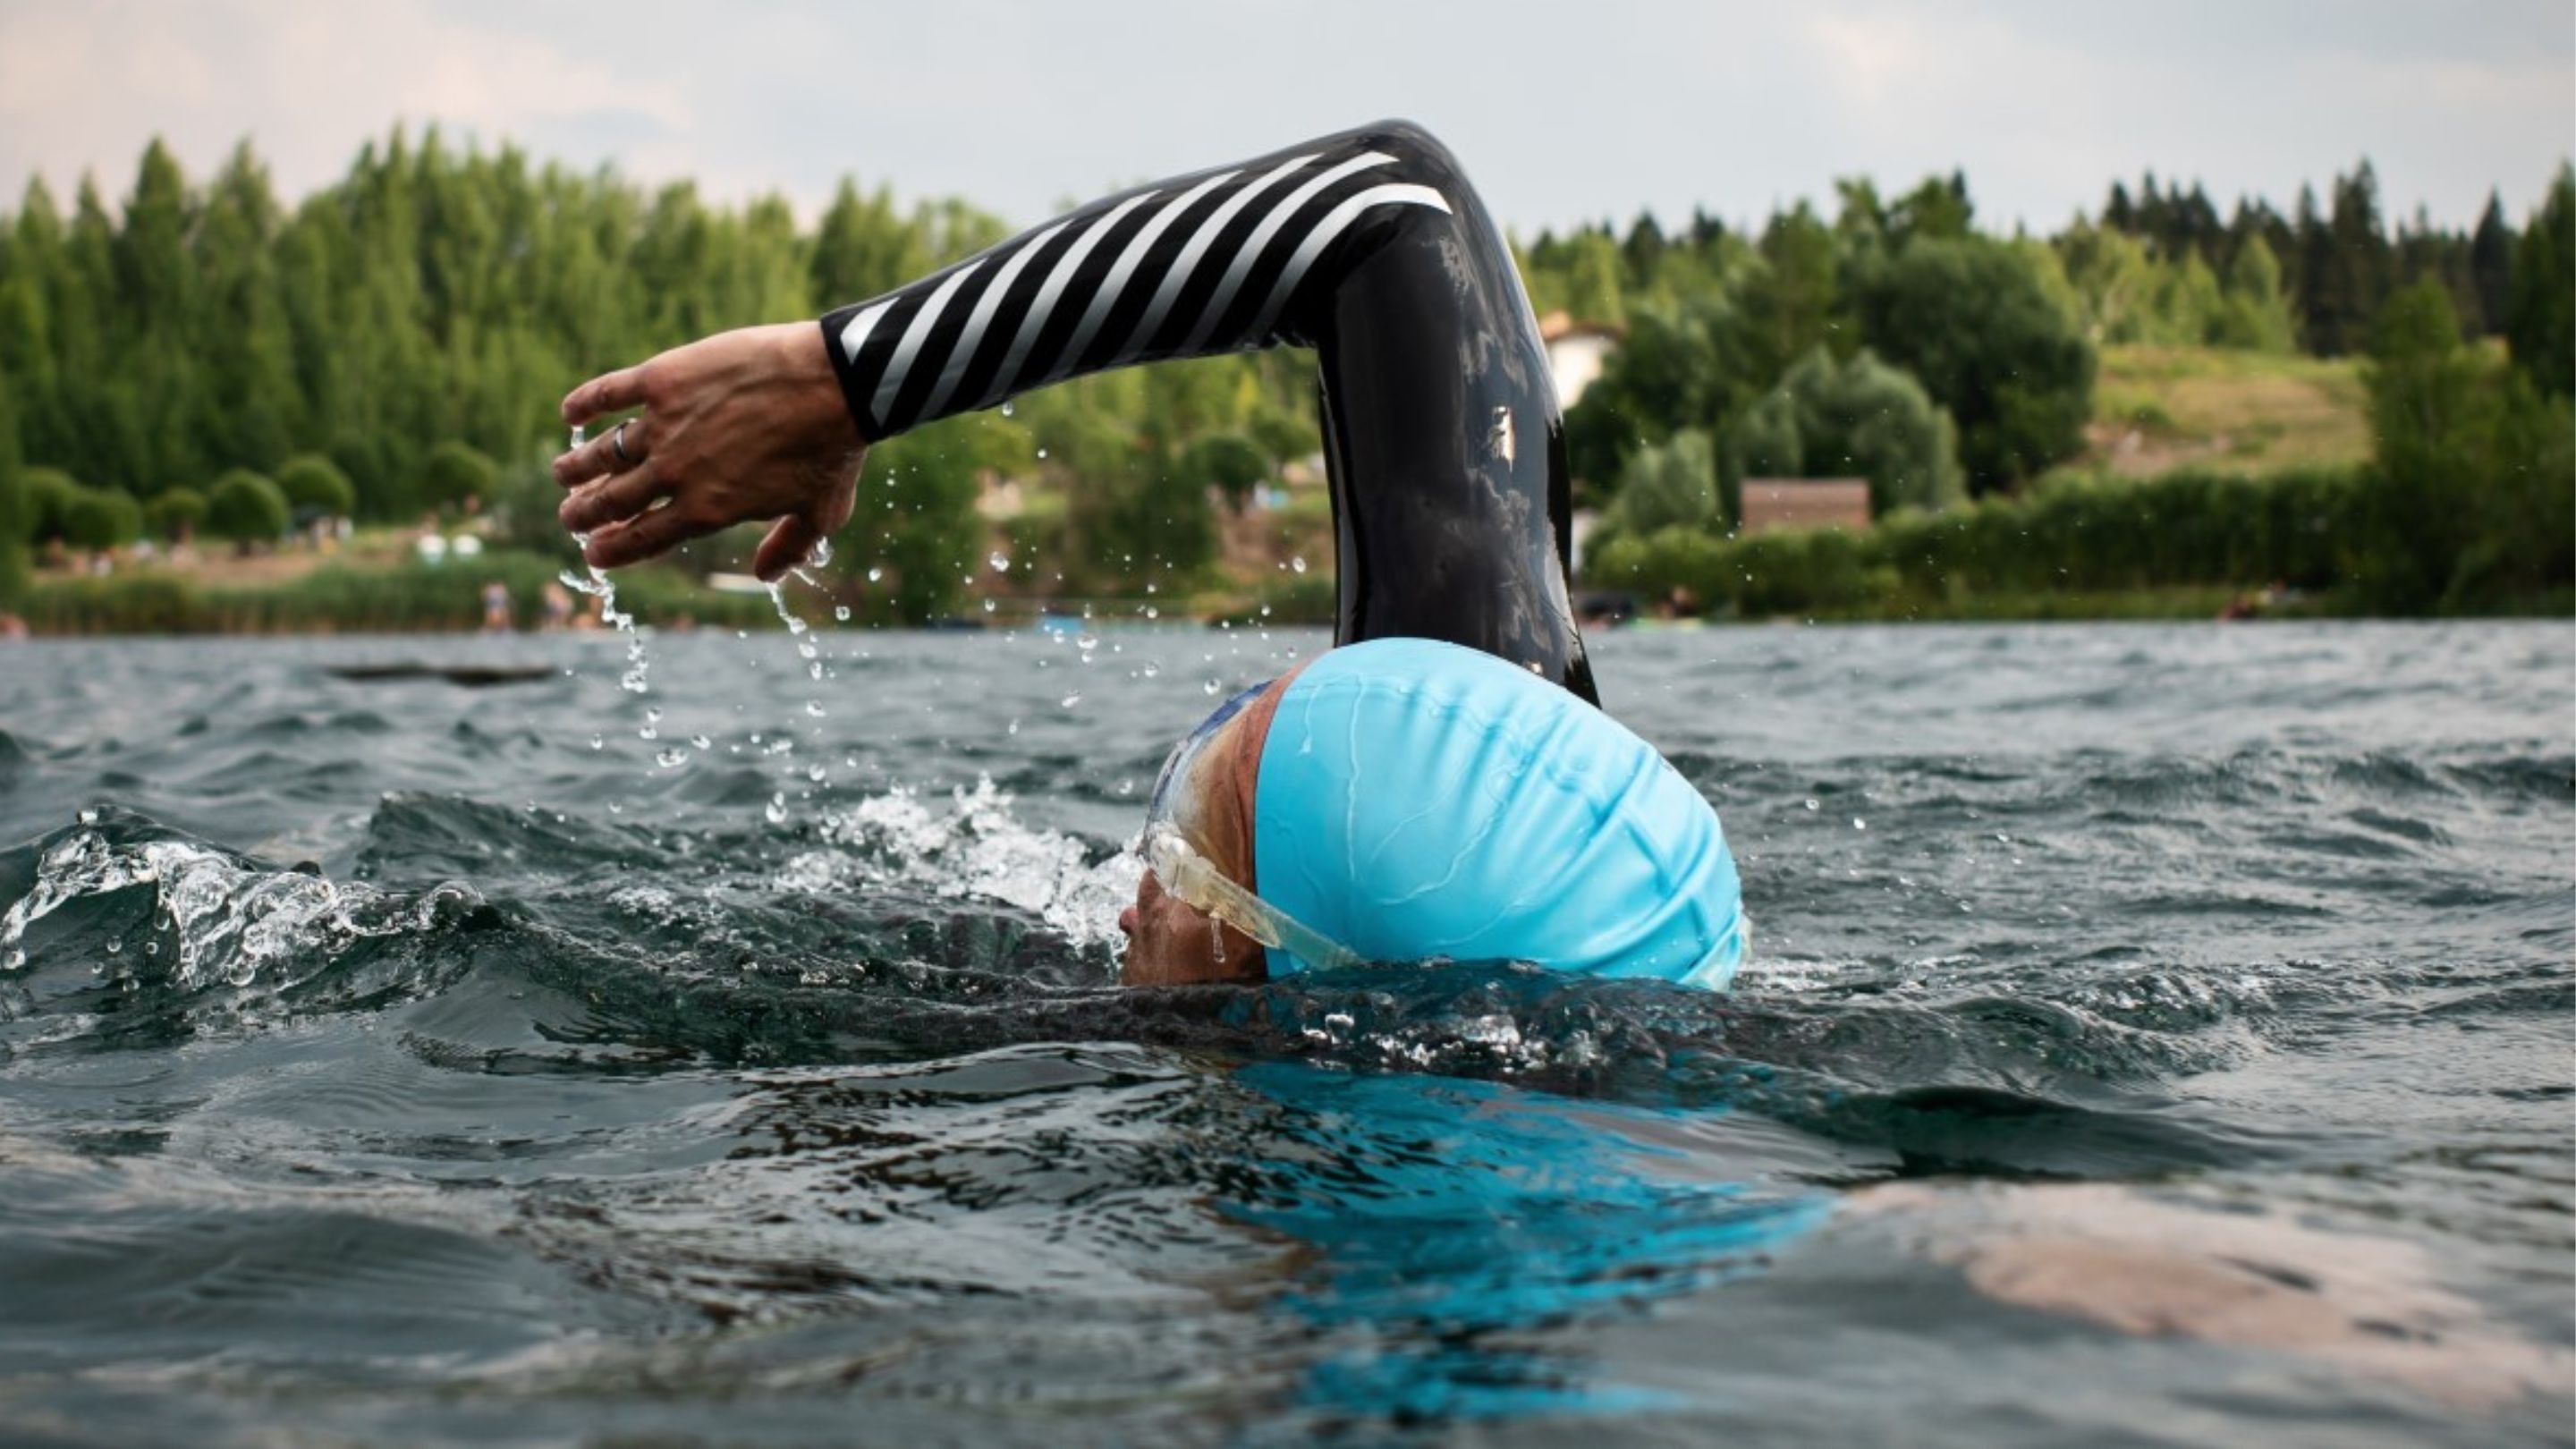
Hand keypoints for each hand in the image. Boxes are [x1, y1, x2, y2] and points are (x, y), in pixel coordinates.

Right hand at [555, 323, 864, 579]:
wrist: (835, 384)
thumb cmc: (834, 451)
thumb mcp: (820, 513)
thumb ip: (789, 547)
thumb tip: (767, 577)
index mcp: (707, 511)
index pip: (643, 539)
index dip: (612, 550)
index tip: (592, 555)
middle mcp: (676, 473)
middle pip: (612, 500)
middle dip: (583, 514)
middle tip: (569, 517)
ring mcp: (666, 425)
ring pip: (604, 453)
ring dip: (576, 467)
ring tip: (562, 475)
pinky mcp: (664, 378)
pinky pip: (611, 393)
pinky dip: (585, 403)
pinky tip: (570, 413)